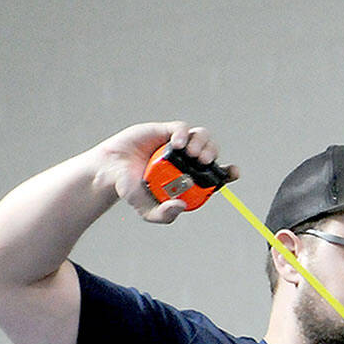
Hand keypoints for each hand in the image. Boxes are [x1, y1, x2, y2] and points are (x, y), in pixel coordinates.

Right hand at [91, 122, 239, 222]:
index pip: (215, 173)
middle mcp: (186, 161)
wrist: (110, 172)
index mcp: (189, 178)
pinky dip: (183, 134)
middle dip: (213, 154)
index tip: (233, 173)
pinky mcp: (164, 132)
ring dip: (202, 143)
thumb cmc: (131, 190)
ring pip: (201, 136)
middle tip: (203, 162)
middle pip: (211, 152)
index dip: (227, 172)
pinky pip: (181, 129)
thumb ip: (165, 214)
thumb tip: (181, 206)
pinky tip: (176, 144)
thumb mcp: (148, 210)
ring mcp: (176, 145)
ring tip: (191, 155)